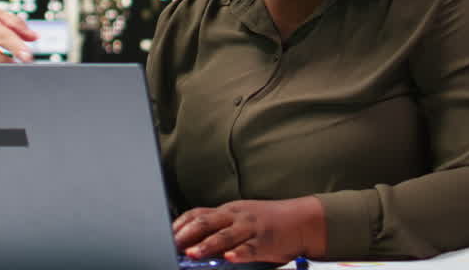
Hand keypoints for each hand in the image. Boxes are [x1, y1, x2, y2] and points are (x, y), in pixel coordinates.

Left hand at [172, 197, 325, 262]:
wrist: (302, 220)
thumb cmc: (267, 221)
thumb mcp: (239, 218)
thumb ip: (219, 225)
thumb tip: (192, 238)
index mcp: (228, 210)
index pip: (198, 213)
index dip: (181, 223)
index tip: (166, 234)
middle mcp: (236, 216)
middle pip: (207, 222)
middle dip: (187, 234)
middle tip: (172, 244)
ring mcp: (250, 228)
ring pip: (225, 235)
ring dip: (207, 245)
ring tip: (192, 254)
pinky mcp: (265, 242)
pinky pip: (249, 248)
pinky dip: (238, 253)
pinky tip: (229, 258)